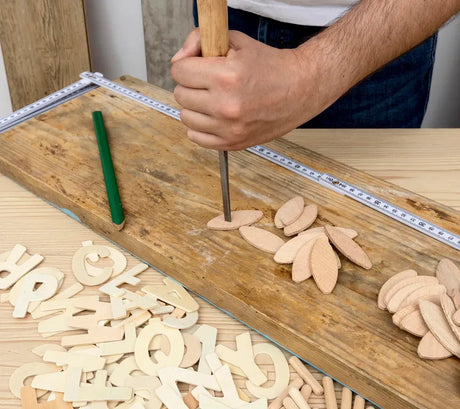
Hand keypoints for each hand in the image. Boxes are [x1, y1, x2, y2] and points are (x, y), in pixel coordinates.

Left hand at [171, 29, 325, 149]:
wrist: (300, 89)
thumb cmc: (270, 66)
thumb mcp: (236, 41)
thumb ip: (200, 41)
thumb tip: (178, 60)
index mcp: (226, 76)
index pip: (179, 71)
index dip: (186, 65)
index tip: (197, 66)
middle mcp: (226, 105)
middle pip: (180, 94)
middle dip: (191, 85)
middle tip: (208, 82)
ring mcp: (229, 128)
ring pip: (186, 117)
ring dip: (195, 106)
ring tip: (213, 99)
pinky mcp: (232, 143)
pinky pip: (196, 137)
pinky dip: (200, 127)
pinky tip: (213, 117)